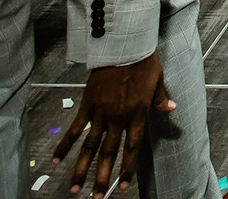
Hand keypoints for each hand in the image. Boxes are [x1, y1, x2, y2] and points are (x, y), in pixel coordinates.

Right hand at [51, 50, 170, 196]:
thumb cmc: (143, 60)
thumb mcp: (157, 80)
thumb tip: (170, 109)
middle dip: (102, 178)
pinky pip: (74, 129)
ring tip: (74, 190)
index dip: (127, 168)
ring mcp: (101, 113)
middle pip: (109, 154)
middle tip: (96, 198)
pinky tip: (56, 161)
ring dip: (81, 169)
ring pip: (90, 147)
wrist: (123, 44)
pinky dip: (65, 146)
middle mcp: (118, 118)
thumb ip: (160, 99)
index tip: (122, 187)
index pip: (132, 149)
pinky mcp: (87, 105)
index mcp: (137, 114)